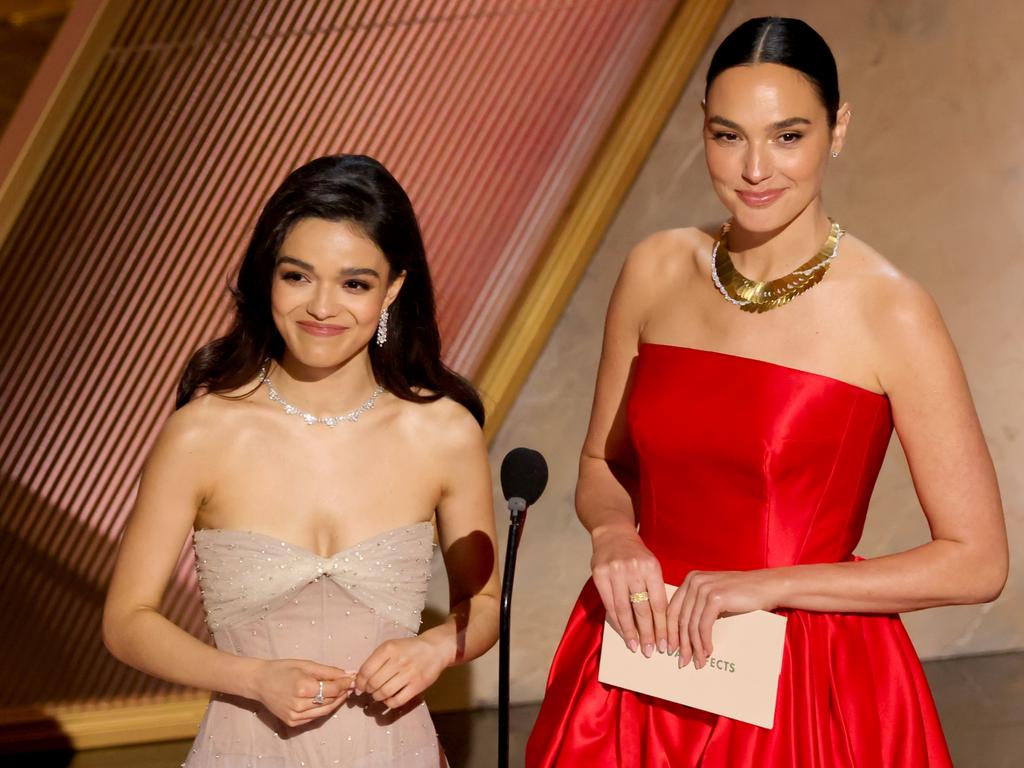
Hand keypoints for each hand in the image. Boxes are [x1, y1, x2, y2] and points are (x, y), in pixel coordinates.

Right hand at [250, 658, 354, 726]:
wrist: (259, 682)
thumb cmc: (282, 669)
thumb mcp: (306, 665)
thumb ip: (327, 671)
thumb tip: (346, 674)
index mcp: (303, 687)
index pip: (332, 689)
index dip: (344, 685)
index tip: (352, 679)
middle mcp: (299, 704)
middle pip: (330, 701)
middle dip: (341, 693)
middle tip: (349, 686)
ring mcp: (295, 716)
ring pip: (324, 712)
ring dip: (335, 702)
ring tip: (341, 693)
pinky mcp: (292, 722)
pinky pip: (314, 717)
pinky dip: (323, 709)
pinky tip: (326, 700)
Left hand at [355, 635, 448, 709]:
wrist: (435, 649)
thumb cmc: (408, 648)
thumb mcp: (391, 647)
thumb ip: (375, 661)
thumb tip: (359, 681)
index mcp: (388, 649)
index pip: (366, 670)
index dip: (359, 682)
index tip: (359, 686)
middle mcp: (398, 661)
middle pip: (374, 683)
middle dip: (368, 690)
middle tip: (370, 690)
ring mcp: (408, 674)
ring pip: (384, 693)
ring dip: (377, 697)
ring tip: (378, 694)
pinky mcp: (417, 685)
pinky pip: (397, 700)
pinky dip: (389, 703)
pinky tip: (389, 699)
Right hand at [590, 525, 667, 657]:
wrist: (613, 533)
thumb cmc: (637, 554)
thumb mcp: (651, 565)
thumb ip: (655, 589)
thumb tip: (661, 624)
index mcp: (651, 567)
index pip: (658, 603)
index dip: (662, 626)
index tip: (666, 644)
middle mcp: (633, 569)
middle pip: (642, 608)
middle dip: (647, 633)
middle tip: (651, 652)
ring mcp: (614, 571)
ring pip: (623, 609)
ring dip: (630, 631)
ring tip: (635, 647)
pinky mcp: (599, 574)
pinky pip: (609, 604)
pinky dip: (616, 620)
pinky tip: (622, 632)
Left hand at [667, 569, 782, 668]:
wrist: (768, 586)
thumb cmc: (743, 594)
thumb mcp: (715, 595)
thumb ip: (699, 606)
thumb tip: (684, 634)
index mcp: (690, 580)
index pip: (673, 609)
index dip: (669, 631)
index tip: (668, 649)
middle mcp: (694, 581)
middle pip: (680, 618)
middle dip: (680, 643)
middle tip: (682, 662)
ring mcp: (704, 588)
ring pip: (692, 625)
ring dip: (694, 647)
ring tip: (697, 662)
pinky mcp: (715, 598)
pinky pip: (704, 626)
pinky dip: (704, 642)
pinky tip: (708, 652)